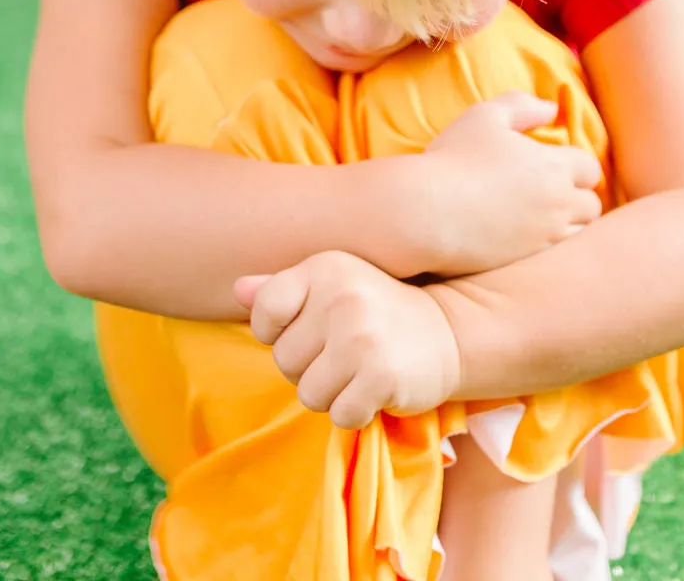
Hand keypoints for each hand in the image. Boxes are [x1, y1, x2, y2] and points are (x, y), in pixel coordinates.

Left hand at [235, 252, 460, 428]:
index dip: (277, 332)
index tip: (309, 330)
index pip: (264, 311)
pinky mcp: (382, 375)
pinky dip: (356, 412)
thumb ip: (282, 289)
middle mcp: (341, 296)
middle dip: (308, 368)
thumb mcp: (333, 286)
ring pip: (307, 393)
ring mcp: (362, 336)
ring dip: (332, 394)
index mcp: (323, 267)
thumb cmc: (378, 310)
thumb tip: (236, 290)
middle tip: (344, 354)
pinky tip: (376, 389)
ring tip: (359, 371)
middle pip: (283, 361)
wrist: (447, 331)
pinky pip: (339, 415)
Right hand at [417, 91, 602, 276]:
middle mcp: (558, 204)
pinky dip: (550, 242)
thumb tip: (551, 108)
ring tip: (542, 212)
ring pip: (579, 232)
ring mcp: (544, 236)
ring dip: (569, 221)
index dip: (577, 164)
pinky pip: (556, 253)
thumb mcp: (485, 115)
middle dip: (580, 195)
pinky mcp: (527, 261)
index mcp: (553, 166)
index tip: (557, 162)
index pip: (591, 168)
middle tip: (553, 189)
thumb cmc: (454, 157)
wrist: (427, 212)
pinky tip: (525, 232)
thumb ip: (522, 106)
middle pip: (592, 205)